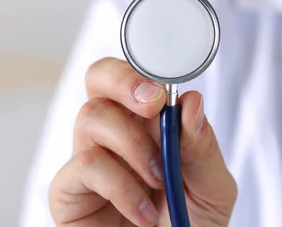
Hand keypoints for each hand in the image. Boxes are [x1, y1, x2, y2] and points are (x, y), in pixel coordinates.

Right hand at [49, 57, 236, 225]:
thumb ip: (202, 147)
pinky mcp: (69, 190)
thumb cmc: (192, 221)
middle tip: (151, 105)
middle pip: (99, 76)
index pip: (138, 75)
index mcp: (152, 122)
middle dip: (123, 81)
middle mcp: (117, 131)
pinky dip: (121, 186)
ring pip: (91, 116)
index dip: (144, 70)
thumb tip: (191, 102)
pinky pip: (85, 165)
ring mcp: (91, 157)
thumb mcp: (212, 186)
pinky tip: (141, 211)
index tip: (165, 92)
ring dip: (133, 145)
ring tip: (159, 179)